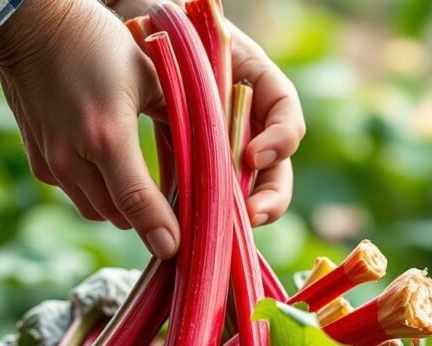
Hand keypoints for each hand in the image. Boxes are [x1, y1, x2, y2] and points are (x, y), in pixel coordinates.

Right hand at [0, 0, 178, 257]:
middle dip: (149, 219)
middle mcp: (73, 157)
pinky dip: (101, 191)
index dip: (160, 231)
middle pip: (120, 216)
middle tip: (179, 214)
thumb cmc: (100, 43)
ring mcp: (51, 163)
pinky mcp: (40, 163)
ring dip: (124, 207)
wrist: (31, 26)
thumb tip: (209, 160)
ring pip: (98, 211)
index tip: (177, 250)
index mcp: (107, 135)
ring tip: (151, 194)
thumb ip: (179, 121)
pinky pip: (79, 194)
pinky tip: (117, 171)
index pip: (137, 202)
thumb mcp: (152, 77)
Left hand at [107, 0, 304, 225]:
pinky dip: (202, 210)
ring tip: (221, 230)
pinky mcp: (197, 161)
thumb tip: (237, 134)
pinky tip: (187, 225)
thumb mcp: (211, 47)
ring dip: (236, 213)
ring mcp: (228, 146)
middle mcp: (252, 124)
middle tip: (252, 215)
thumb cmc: (181, 30)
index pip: (288, 122)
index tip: (251, 157)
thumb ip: (227, 78)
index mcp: (263, 91)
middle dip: (269, 198)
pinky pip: (207, 191)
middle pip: (277, 171)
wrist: (144, 31)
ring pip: (245, 189)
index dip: (279, 143)